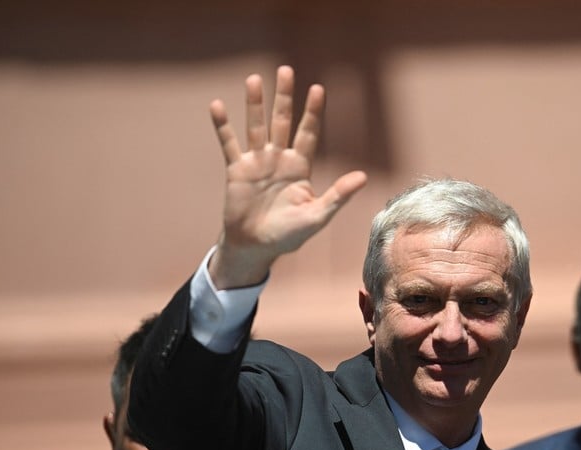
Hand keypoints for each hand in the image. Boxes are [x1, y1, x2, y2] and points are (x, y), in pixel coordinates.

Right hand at [208, 65, 367, 288]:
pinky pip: (229, 143)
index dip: (313, 112)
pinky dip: (223, 126)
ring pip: (256, 127)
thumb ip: (338, 195)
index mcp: (300, 167)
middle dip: (284, 97)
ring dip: (254, 104)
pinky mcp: (236, 170)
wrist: (257, 247)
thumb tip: (363, 177)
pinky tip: (217, 105)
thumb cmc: (290, 234)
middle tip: (286, 70)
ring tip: (254, 79)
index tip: (318, 88)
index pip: (309, 133)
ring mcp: (257, 162)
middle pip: (283, 122)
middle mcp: (279, 159)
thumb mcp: (318, 215)